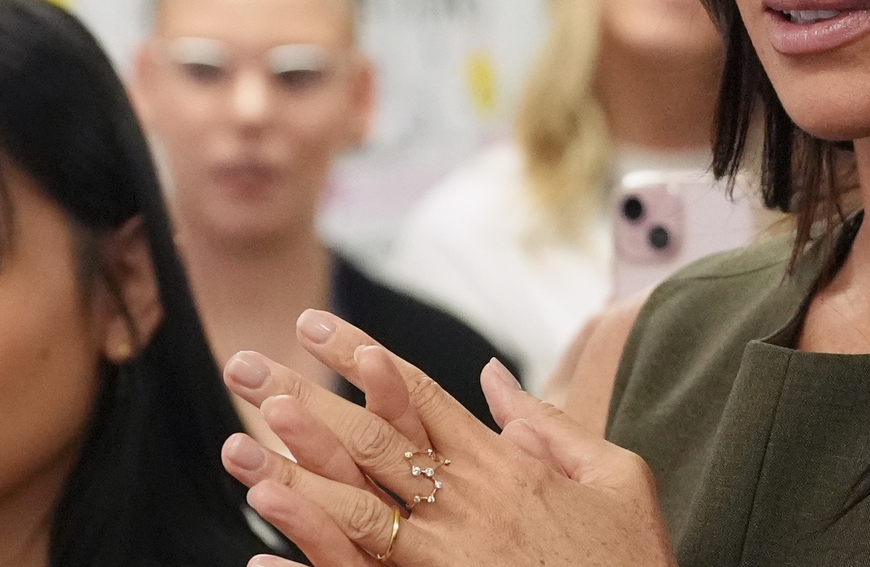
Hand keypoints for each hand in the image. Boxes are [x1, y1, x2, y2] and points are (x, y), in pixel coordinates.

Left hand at [220, 309, 676, 566]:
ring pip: (354, 513)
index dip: (359, 355)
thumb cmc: (633, 559)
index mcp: (505, 467)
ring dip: (291, 476)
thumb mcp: (616, 478)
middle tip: (241, 367)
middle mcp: (466, 509)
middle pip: (368, 441)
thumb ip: (551, 425)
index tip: (310, 325)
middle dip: (301, 399)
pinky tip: (259, 564)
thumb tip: (494, 378)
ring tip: (236, 445)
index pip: (416, 393)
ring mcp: (446, 564)